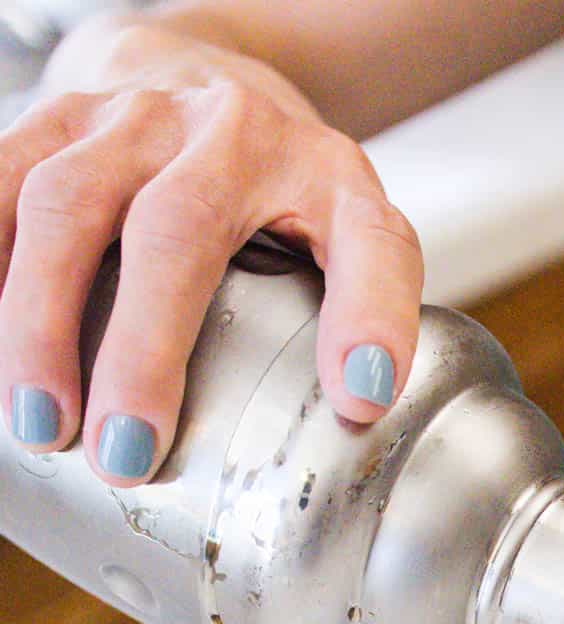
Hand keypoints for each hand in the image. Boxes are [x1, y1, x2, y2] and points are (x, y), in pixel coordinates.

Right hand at [0, 16, 421, 483]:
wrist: (199, 73)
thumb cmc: (279, 189)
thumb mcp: (348, 235)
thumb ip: (368, 307)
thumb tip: (360, 407)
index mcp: (325, 174)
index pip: (368, 241)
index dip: (370, 317)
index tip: (359, 398)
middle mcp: (229, 131)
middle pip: (177, 230)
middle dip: (144, 350)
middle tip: (125, 453)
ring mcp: (131, 119)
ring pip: (67, 203)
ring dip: (44, 320)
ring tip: (41, 424)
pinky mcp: (55, 119)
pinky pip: (0, 184)